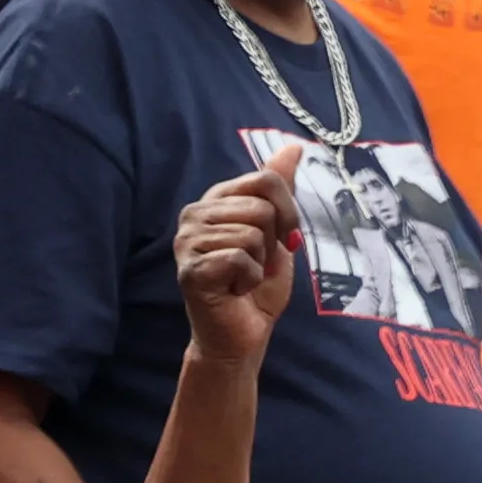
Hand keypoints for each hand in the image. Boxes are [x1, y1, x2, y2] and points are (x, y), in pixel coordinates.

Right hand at [173, 141, 303, 364]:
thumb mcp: (277, 230)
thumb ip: (279, 189)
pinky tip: (234, 290)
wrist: (243, 335)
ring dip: (259, 264)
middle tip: (257, 264)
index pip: (264, 180)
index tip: (284, 238)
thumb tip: (294, 146)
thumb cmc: (257, 285)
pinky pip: (239, 259)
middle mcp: (194, 214)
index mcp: (215, 199)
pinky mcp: (190, 269)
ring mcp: (187, 242)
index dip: (287, 211)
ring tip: (243, 278)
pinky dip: (249, 280)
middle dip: (271, 242)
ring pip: (251, 235)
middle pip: (260, 207)